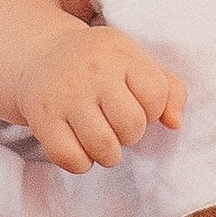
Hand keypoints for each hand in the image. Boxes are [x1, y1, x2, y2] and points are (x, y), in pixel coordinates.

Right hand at [18, 24, 184, 175]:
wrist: (41, 53)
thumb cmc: (100, 65)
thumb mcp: (135, 62)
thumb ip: (168, 89)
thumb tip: (174, 123)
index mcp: (120, 54)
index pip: (155, 95)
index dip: (153, 110)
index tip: (138, 106)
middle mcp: (92, 71)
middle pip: (131, 124)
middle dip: (131, 135)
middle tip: (117, 127)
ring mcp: (65, 94)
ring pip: (103, 146)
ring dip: (109, 155)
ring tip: (103, 143)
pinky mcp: (42, 117)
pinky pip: (71, 158)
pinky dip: (81, 163)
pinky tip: (79, 148)